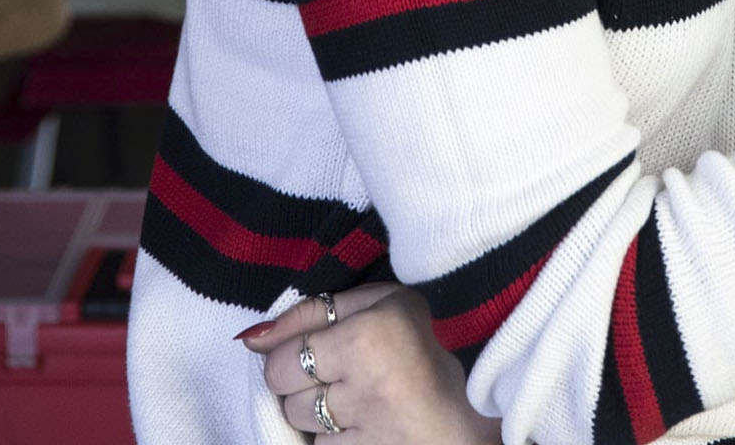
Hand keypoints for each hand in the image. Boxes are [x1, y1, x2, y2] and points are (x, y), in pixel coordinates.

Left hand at [242, 284, 501, 442]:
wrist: (484, 401)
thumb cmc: (432, 341)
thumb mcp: (383, 303)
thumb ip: (313, 312)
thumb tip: (250, 339)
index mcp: (370, 335)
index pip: (282, 358)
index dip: (295, 356)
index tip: (327, 353)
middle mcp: (368, 386)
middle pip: (286, 397)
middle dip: (304, 388)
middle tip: (346, 378)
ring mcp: (371, 432)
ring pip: (303, 428)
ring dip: (321, 418)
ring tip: (362, 403)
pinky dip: (338, 441)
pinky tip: (370, 427)